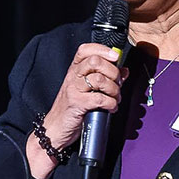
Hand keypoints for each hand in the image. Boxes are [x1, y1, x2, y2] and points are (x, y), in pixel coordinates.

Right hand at [26, 43, 127, 178]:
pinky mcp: (77, 104)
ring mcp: (74, 89)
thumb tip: (124, 70)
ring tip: (115, 97)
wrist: (55, 128)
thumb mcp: (87, 90)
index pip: (85, 50)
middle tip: (117, 83)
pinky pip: (100, 99)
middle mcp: (73, 77)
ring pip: (100, 79)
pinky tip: (111, 107)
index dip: (102, 49)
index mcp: (75, 70)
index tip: (115, 57)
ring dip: (114, 89)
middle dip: (113, 72)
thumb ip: (106, 78)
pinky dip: (111, 103)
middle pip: (95, 61)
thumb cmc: (71, 109)